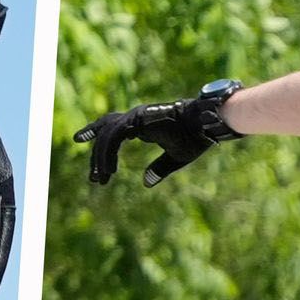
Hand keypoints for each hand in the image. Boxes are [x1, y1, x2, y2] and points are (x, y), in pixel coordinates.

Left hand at [74, 85, 241, 186]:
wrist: (207, 124)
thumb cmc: (196, 138)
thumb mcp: (175, 158)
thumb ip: (159, 169)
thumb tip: (145, 182)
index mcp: (142, 123)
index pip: (113, 128)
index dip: (100, 141)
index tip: (92, 160)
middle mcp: (135, 116)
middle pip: (105, 130)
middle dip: (96, 154)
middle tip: (92, 177)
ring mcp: (135, 116)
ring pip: (107, 136)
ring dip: (100, 158)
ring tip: (99, 179)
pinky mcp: (137, 121)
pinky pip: (114, 137)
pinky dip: (108, 154)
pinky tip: (109, 172)